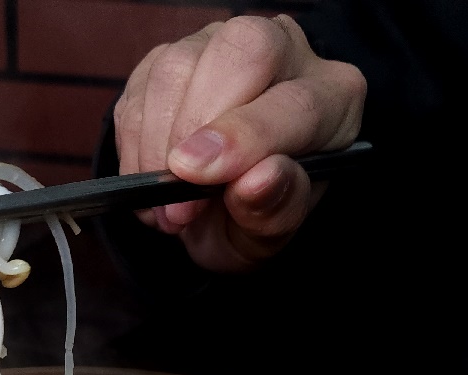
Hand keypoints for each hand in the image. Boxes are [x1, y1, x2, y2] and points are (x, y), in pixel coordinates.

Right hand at [113, 14, 365, 272]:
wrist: (213, 211)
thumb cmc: (253, 216)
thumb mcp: (268, 235)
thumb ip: (271, 212)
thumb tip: (256, 181)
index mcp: (333, 98)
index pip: (299, 101)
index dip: (248, 136)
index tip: (200, 174)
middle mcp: (285, 54)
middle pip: (244, 50)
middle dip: (198, 120)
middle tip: (175, 185)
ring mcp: (224, 46)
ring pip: (180, 65)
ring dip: (157, 141)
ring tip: (164, 202)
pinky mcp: (172, 56)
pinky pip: (141, 86)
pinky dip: (135, 142)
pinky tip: (149, 179)